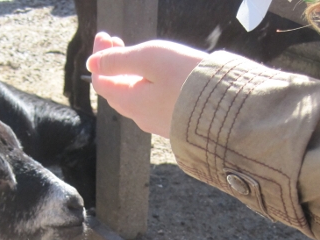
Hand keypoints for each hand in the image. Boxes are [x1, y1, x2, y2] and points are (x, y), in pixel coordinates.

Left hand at [86, 32, 207, 137]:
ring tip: (134, 54)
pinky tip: (155, 75)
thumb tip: (92, 64)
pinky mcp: (175, 123)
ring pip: (134, 97)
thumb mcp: (150, 59)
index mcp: (130, 102)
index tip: (105, 34)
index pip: (101, 81)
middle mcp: (141, 117)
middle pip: (116, 90)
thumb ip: (118, 61)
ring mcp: (158, 123)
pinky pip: (152, 103)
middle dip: (111, 64)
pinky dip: (145, 85)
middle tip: (115, 39)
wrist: (227, 109)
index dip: (98, 57)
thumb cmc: (188, 79)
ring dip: (128, 74)